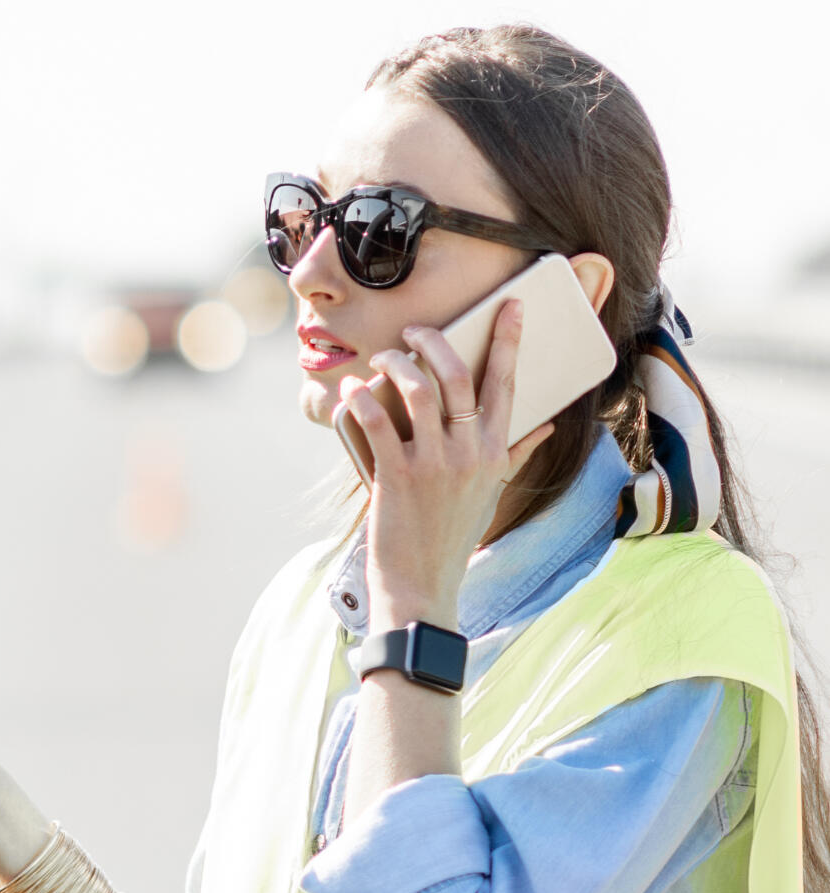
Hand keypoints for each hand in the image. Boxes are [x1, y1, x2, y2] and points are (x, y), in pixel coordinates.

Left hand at [338, 297, 552, 630]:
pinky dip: (359, 401)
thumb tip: (541, 428)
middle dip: (434, 342)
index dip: (508, 339)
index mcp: (495, 451)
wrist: (423, 586)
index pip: (506, 383)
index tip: (508, 305)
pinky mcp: (396, 478)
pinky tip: (350, 391)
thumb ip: (513, 455)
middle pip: (457, 375)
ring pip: (417, 391)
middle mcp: (468, 453)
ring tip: (380, 359)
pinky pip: (376, 424)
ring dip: (394, 365)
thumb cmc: (454, 537)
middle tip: (414, 330)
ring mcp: (433, 465)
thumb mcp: (492, 493)